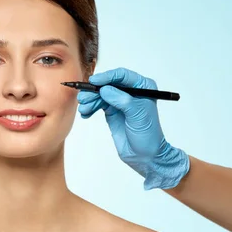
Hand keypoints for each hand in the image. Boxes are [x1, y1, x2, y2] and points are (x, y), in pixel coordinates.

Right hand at [77, 67, 189, 189]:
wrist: (145, 155)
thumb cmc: (148, 135)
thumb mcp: (138, 115)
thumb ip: (122, 100)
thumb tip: (105, 90)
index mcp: (142, 87)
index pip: (122, 75)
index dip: (107, 77)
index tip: (93, 82)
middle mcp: (130, 91)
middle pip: (108, 84)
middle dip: (94, 90)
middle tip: (83, 99)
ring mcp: (120, 101)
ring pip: (100, 94)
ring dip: (90, 100)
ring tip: (84, 109)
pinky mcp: (111, 110)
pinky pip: (97, 104)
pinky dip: (90, 107)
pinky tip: (86, 114)